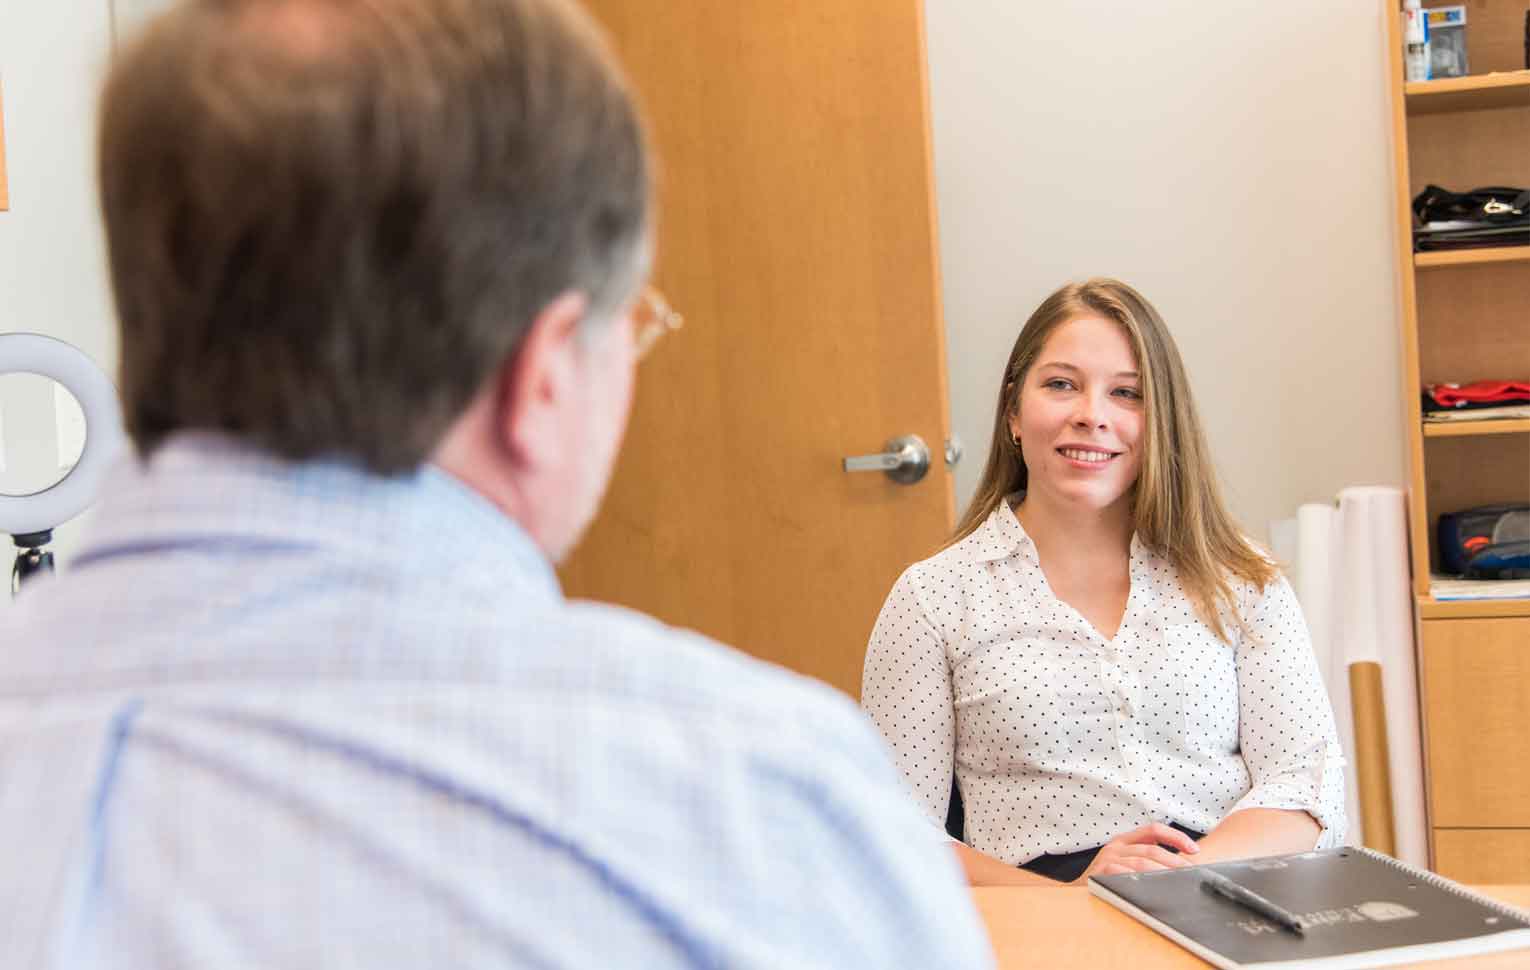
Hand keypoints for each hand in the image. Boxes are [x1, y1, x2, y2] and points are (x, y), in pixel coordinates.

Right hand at [1073, 823, 1199, 882]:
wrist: (1078, 892)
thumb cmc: (1105, 878)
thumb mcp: (1124, 862)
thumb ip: (1145, 858)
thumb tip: (1180, 865)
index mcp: (1124, 840)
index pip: (1154, 829)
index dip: (1176, 837)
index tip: (1194, 850)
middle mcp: (1116, 846)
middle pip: (1152, 849)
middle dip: (1175, 861)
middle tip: (1191, 873)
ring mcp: (1108, 858)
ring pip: (1142, 863)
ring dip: (1163, 873)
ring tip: (1179, 883)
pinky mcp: (1101, 873)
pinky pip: (1126, 874)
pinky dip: (1143, 881)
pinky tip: (1155, 889)